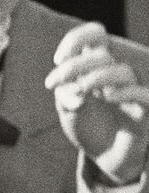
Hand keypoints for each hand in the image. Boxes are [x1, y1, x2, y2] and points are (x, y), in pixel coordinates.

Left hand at [45, 22, 148, 183]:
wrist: (106, 156)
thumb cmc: (87, 127)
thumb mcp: (68, 111)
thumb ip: (66, 97)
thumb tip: (75, 89)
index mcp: (97, 67)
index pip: (95, 36)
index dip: (77, 39)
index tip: (58, 59)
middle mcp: (116, 74)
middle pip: (102, 54)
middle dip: (74, 65)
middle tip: (51, 82)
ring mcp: (132, 89)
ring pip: (122, 71)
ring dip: (98, 77)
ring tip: (81, 88)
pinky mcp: (144, 108)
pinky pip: (143, 94)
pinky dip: (127, 92)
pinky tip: (108, 97)